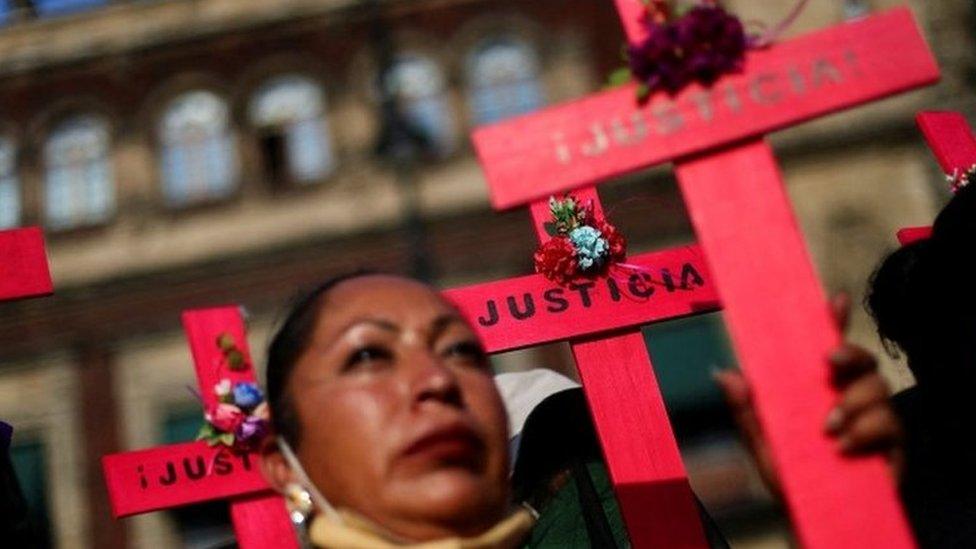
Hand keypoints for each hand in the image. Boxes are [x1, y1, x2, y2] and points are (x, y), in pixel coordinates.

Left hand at [713, 293, 904, 496]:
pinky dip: (866, 431)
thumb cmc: (788, 476)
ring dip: (852, 403)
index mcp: (818, 390)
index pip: (829, 349)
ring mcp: (874, 420)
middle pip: (862, 361)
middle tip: (829, 362)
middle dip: (849, 353)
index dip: (834, 322)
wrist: (810, 518)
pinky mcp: (892, 447)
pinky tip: (844, 446)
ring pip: (878, 389)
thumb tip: (724, 373)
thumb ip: (746, 409)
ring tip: (828, 427)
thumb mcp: (761, 442)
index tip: (833, 300)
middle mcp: (849, 397)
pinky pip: (891, 426)